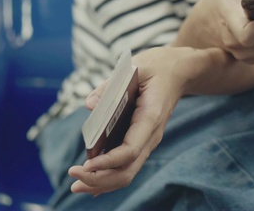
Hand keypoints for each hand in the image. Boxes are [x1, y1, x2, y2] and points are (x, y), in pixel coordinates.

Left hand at [68, 47, 199, 195]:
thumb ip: (110, 85)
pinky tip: (91, 182)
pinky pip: (127, 166)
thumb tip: (90, 105)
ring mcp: (147, 141)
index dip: (107, 161)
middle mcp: (151, 136)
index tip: (86, 164)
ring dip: (102, 183)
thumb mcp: (136, 67)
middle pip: (127, 170)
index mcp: (151, 118)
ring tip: (77, 185)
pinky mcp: (141, 142)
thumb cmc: (158, 67)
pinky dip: (109, 177)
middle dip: (100, 179)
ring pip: (127, 173)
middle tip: (73, 177)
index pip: (130, 150)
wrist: (179, 72)